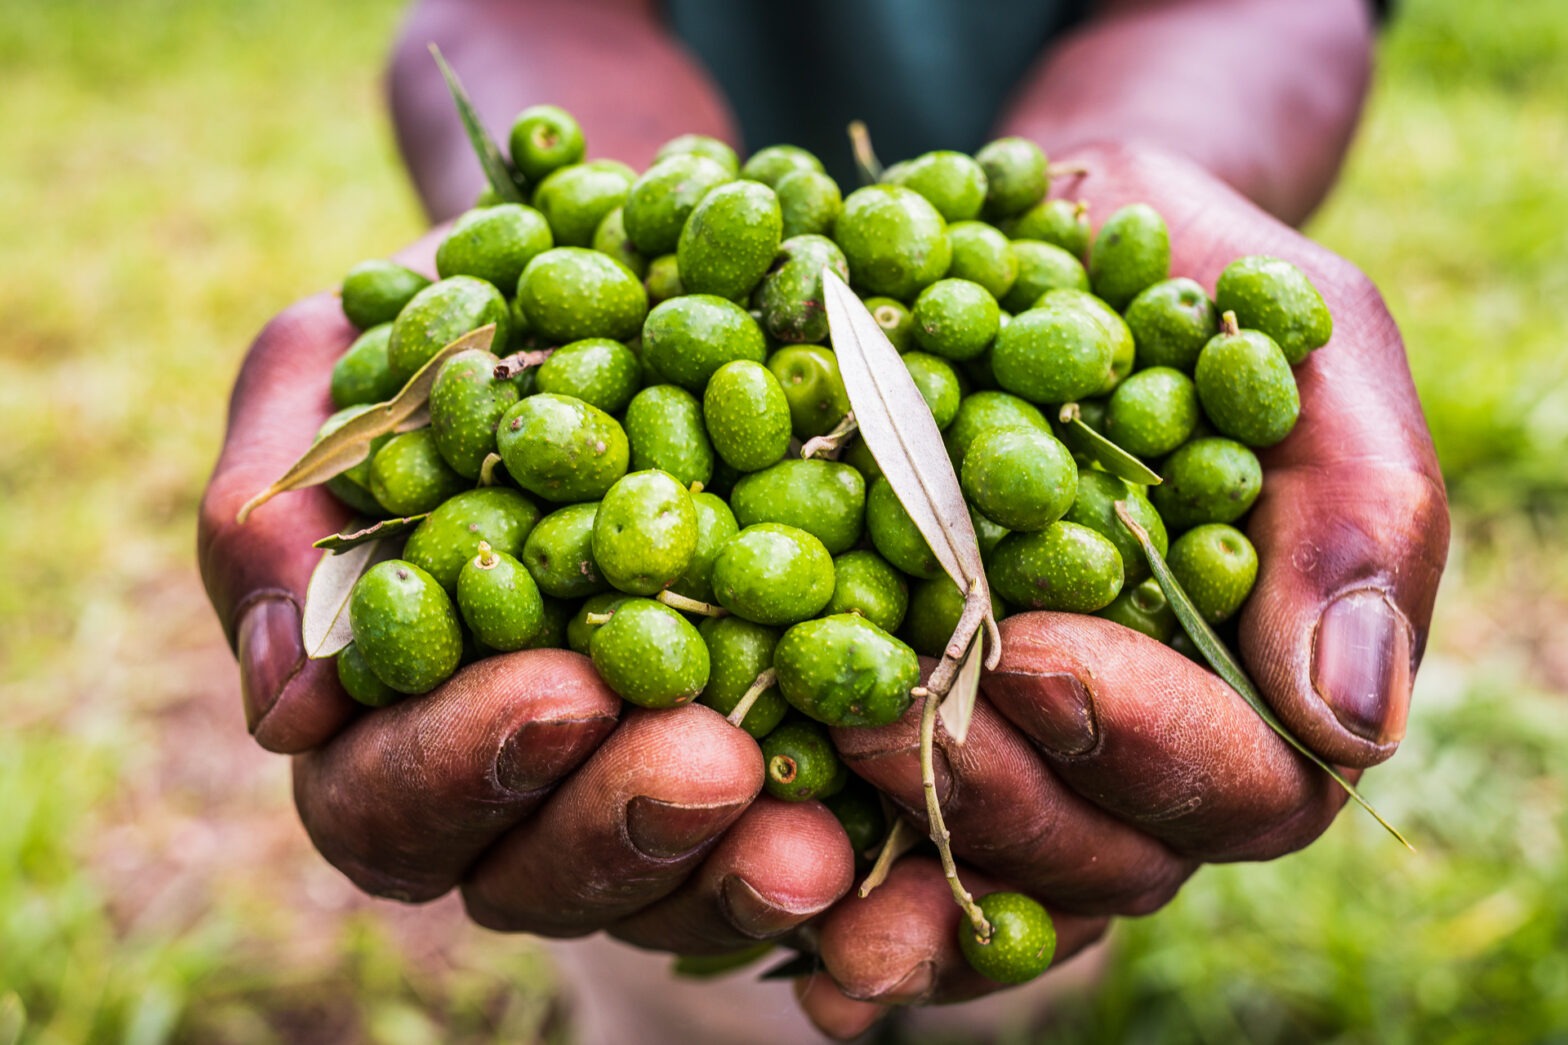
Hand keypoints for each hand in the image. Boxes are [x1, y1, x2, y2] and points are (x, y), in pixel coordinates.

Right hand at [196, 242, 851, 952]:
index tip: (560, 690)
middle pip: (538, 876)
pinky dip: (851, 860)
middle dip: (620, 826)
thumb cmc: (456, 325)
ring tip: (816, 835)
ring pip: (675, 892)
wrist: (626, 267)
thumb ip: (275, 518)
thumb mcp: (333, 376)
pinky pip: (803, 850)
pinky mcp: (777, 766)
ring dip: (741, 873)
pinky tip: (904, 847)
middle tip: (707, 762)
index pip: (388, 799)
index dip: (464, 768)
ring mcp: (649, 786)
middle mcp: (520, 783)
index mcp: (390, 716)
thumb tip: (290, 709)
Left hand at [792, 142, 1449, 1037]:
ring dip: (891, 877)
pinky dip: (830, 868)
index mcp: (1269, 690)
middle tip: (874, 719)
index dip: (1139, 743)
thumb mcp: (1313, 355)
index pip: (1239, 784)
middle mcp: (1146, 752)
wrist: (1059, 234)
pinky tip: (760, 894)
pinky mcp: (915, 715)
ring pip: (985, 871)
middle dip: (993, 798)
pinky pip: (882, 829)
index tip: (1032, 655)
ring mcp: (1029, 749)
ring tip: (788, 840)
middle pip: (1097, 855)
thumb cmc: (1205, 285)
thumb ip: (1358, 517)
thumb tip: (1351, 719)